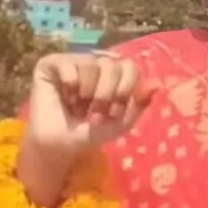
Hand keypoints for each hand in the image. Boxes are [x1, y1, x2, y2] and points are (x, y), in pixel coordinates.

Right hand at [28, 52, 156, 154]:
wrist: (61, 145)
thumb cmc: (90, 133)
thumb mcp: (120, 123)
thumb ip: (138, 105)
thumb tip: (156, 85)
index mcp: (114, 75)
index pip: (130, 67)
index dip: (125, 90)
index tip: (114, 113)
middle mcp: (95, 63)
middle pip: (112, 65)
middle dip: (106, 95)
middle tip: (96, 116)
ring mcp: (73, 61)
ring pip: (91, 63)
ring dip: (87, 92)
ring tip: (79, 109)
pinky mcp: (51, 64)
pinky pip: (67, 63)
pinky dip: (69, 85)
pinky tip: (65, 98)